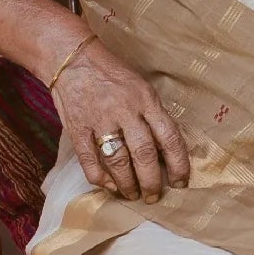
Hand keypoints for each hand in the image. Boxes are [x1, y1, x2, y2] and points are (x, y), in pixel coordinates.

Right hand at [51, 38, 189, 202]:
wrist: (73, 58)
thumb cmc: (113, 75)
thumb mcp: (141, 88)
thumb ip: (154, 115)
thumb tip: (167, 151)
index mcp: (146, 100)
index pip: (169, 137)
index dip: (178, 165)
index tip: (180, 183)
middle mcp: (125, 111)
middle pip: (144, 154)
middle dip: (151, 181)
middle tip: (153, 196)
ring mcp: (99, 120)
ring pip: (118, 161)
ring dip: (127, 184)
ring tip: (132, 194)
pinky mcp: (77, 128)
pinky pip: (89, 160)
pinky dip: (100, 178)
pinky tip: (108, 186)